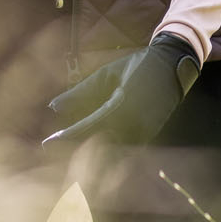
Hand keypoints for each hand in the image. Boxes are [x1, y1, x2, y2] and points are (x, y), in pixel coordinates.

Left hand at [43, 32, 201, 147]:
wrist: (173, 67)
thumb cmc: (136, 66)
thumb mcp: (106, 74)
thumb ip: (81, 91)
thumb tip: (53, 107)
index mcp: (121, 104)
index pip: (88, 126)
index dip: (67, 136)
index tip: (47, 143)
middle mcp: (134, 122)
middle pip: (98, 145)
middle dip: (76, 149)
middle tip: (53, 153)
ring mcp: (144, 131)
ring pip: (112, 151)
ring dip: (91, 154)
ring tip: (68, 155)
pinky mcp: (149, 135)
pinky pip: (124, 149)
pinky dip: (107, 151)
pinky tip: (91, 150)